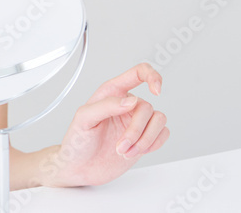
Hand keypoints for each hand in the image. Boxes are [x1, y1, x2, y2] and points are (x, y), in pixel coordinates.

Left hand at [40, 62, 168, 187]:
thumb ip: (106, 105)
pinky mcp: (144, 138)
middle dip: (135, 131)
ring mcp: (136, 122)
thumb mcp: (84, 119)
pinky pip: (163, 134)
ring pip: (159, 120)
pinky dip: (153, 144)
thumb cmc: (77, 141)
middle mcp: (127, 105)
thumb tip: (131, 100)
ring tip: (126, 151)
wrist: (80, 168)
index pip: (138, 73)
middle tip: (120, 146)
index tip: (156, 91)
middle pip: (147, 108)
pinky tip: (137, 151)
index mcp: (112, 92)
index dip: (152, 76)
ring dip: (145, 140)